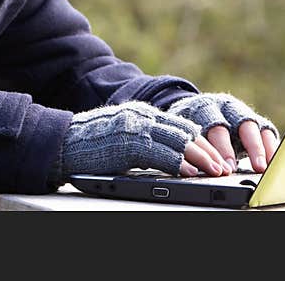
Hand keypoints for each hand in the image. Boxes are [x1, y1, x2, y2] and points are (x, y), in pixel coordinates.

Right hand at [59, 101, 206, 179]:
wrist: (62, 141)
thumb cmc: (90, 142)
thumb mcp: (122, 131)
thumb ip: (144, 135)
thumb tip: (171, 151)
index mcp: (141, 112)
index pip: (179, 124)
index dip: (199, 141)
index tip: (214, 155)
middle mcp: (141, 116)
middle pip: (183, 131)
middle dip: (206, 150)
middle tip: (222, 166)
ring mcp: (135, 128)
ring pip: (178, 140)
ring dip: (199, 158)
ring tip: (214, 171)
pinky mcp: (128, 143)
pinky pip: (161, 153)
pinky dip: (179, 163)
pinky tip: (190, 172)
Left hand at [166, 92, 279, 171]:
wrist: (195, 108)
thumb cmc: (189, 123)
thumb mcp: (184, 130)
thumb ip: (192, 145)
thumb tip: (195, 169)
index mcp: (206, 108)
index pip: (217, 127)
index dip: (223, 148)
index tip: (227, 168)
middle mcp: (228, 108)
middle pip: (243, 125)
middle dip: (251, 146)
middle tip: (256, 167)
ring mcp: (243, 113)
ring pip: (257, 128)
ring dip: (263, 149)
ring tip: (267, 168)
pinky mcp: (256, 122)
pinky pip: (267, 133)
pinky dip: (271, 148)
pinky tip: (274, 163)